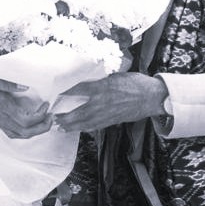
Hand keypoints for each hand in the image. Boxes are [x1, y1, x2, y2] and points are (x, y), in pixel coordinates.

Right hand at [0, 70, 51, 138]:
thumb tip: (25, 88)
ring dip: (34, 131)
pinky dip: (22, 131)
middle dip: (42, 127)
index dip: (40, 115)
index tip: (47, 105)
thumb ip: (5, 84)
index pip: (25, 119)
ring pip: (18, 134)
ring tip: (45, 121)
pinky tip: (28, 124)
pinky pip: (9, 131)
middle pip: (25, 131)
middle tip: (52, 117)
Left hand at [53, 73, 167, 132]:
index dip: (66, 94)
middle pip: (77, 112)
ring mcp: (106, 114)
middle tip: (53, 117)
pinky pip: (94, 126)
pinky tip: (78, 128)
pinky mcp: (111, 121)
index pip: (78, 91)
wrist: (151, 97)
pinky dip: (84, 128)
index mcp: (101, 88)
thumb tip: (90, 82)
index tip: (57, 96)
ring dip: (71, 125)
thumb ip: (101, 81)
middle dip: (64, 116)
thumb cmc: (135, 83)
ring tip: (61, 126)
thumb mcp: (116, 76)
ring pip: (84, 122)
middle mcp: (101, 103)